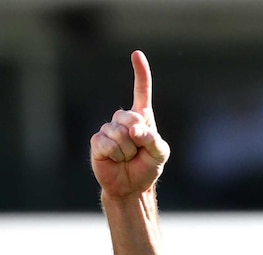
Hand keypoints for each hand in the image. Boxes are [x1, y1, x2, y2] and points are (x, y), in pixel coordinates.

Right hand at [90, 50, 169, 198]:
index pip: (141, 92)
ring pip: (119, 133)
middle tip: (138, 150)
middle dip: (138, 137)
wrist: (131, 186)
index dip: (141, 74)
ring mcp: (108, 129)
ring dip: (127, 150)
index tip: (137, 54)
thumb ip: (153, 140)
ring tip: (127, 157)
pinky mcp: (97, 141)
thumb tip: (135, 130)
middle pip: (130, 117)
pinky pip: (108, 144)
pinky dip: (116, 155)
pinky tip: (115, 160)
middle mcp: (123, 120)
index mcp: (142, 118)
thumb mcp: (160, 154)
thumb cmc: (147, 167)